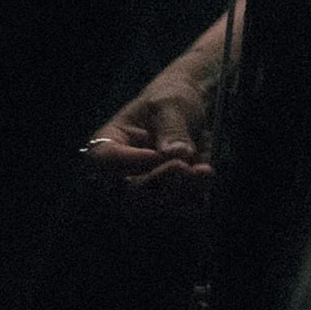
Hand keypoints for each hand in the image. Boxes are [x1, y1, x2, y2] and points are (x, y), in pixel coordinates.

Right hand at [81, 26, 220, 207]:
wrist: (190, 113)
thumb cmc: (170, 100)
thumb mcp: (170, 103)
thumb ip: (171, 126)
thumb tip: (178, 153)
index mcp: (108, 142)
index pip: (105, 160)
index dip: (130, 163)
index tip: (157, 155)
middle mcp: (119, 173)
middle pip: (128, 193)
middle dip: (160, 182)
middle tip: (185, 166)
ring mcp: (142, 190)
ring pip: (153, 207)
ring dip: (181, 193)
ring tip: (205, 171)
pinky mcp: (166, 200)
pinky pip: (176, 210)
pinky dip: (192, 199)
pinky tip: (205, 181)